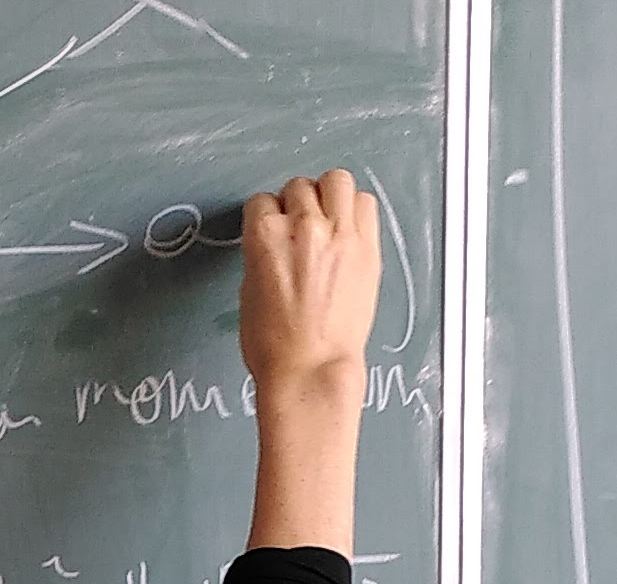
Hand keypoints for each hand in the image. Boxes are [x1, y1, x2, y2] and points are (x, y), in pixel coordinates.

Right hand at [238, 170, 380, 400]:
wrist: (311, 369)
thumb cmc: (274, 345)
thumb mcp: (249, 293)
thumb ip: (262, 255)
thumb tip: (273, 241)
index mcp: (266, 238)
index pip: (261, 202)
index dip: (264, 216)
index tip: (270, 229)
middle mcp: (304, 228)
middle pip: (299, 186)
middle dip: (295, 203)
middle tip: (297, 225)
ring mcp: (341, 235)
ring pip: (335, 181)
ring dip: (326, 194)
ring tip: (325, 216)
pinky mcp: (368, 248)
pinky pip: (365, 203)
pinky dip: (354, 209)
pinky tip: (346, 228)